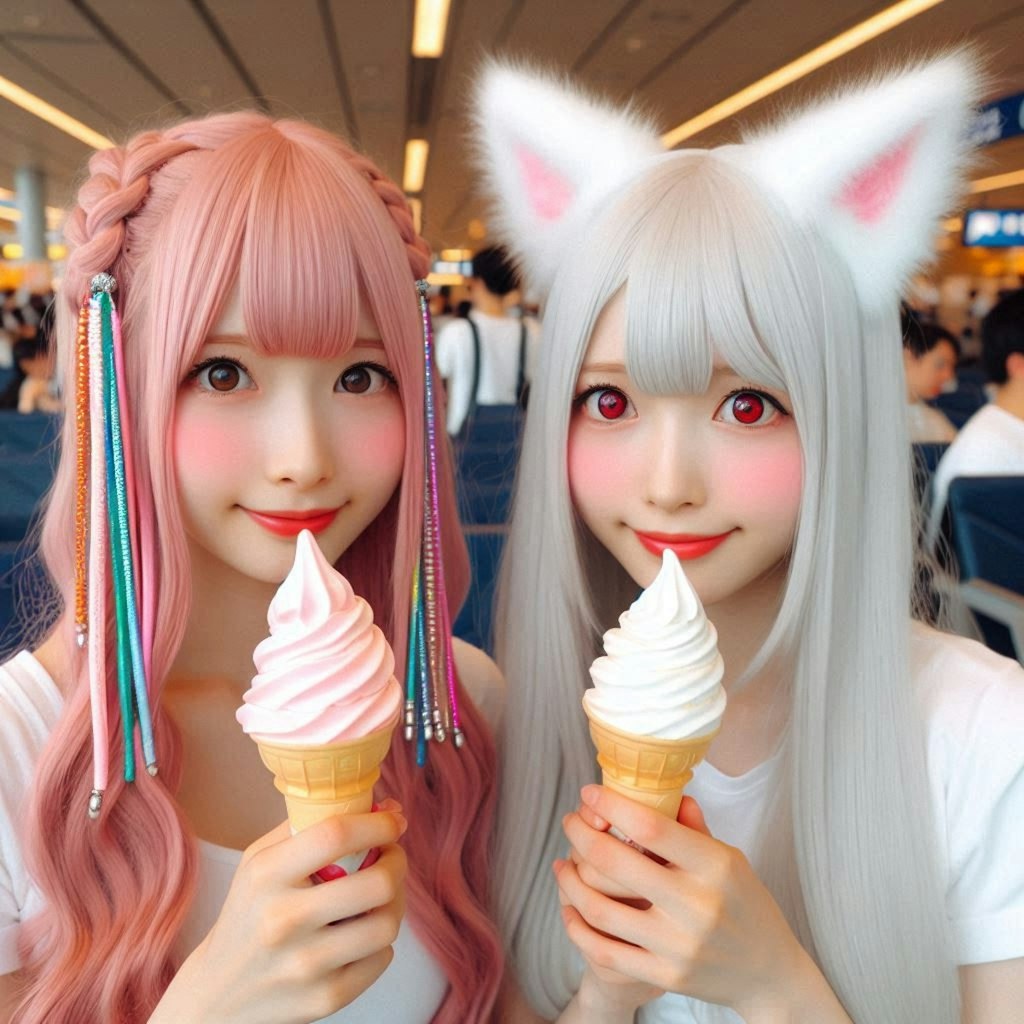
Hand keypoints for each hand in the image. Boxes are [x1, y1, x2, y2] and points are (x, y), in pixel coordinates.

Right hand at [152, 805, 407, 1023]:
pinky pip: (382, 958)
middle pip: (377, 883)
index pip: (336, 835)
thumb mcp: (260, 861)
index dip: (377, 823)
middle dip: (396, 862)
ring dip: (394, 903)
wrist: (217, 995)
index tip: (394, 820)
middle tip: (390, 858)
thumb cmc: (250, 913)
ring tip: (379, 897)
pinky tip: (359, 935)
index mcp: (266, 875)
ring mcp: (305, 965)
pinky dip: (379, 942)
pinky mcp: (324, 998)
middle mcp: (283, 921)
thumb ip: (312, 825)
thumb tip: (385, 807)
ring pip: (387, 923)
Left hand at [557, 786, 809, 1015]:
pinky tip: (569, 908)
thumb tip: (663, 791)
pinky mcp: (665, 975)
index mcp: (714, 866)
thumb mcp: (730, 858)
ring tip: (562, 863)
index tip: (589, 792)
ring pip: (600, 909)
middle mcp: (695, 904)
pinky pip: (605, 950)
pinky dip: (577, 927)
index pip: (650, 827)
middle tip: (570, 821)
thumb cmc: (745, 904)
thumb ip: (692, 827)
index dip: (611, 805)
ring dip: (570, 881)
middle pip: (615, 863)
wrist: (768, 973)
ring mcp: (677, 944)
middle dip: (581, 835)